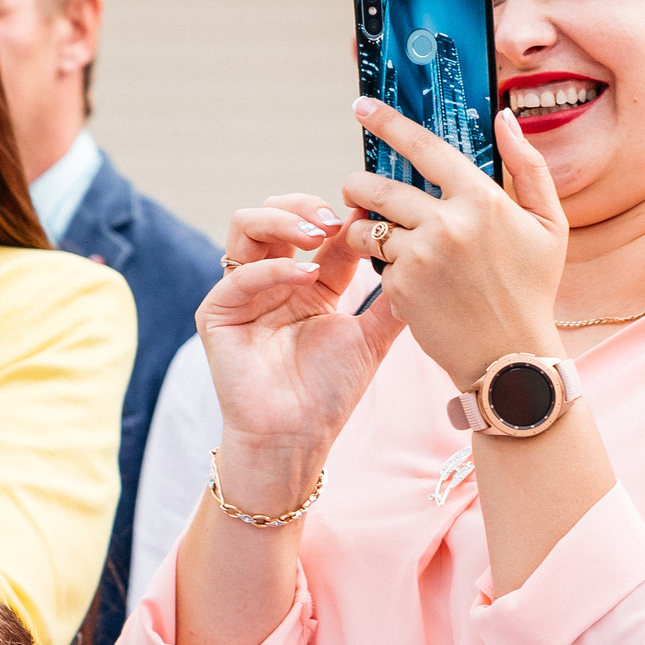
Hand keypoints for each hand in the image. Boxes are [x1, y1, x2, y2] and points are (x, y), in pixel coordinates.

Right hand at [203, 193, 405, 509]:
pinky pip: (240, 274)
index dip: (346, 215)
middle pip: (278, 213)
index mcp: (307, 281)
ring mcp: (242, 292)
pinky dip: (275, 267)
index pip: (321, 229)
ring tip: (319, 231)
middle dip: (308, 205)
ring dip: (284, 218)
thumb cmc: (328, 394)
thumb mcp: (371, 338)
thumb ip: (393, 301)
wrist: (295, 439)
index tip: (374, 212)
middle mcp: (272, 278)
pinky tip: (307, 274)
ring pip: (248, 225)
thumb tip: (427, 262)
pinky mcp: (218, 313)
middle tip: (341, 218)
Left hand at [339, 98, 566, 386]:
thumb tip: (505, 118)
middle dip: (357, 185)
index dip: (388, 123)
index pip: (424, 148)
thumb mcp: (548, 226)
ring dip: (365, 230)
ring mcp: (419, 257)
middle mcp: (447, 223)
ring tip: (381, 239)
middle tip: (357, 190)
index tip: (361, 106)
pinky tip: (409, 284)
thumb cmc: (532, 290)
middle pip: (377, 186)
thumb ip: (530, 167)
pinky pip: (376, 267)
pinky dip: (386, 270)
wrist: (510, 359)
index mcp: (482, 199)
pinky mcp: (400, 290)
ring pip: (367, 228)